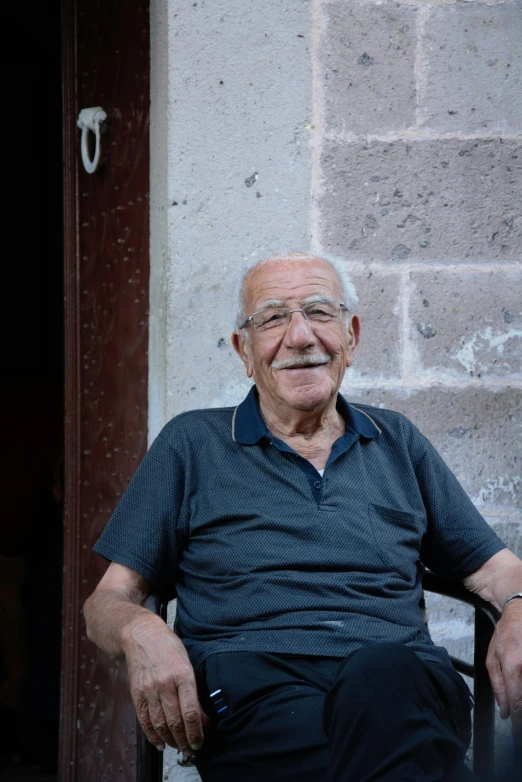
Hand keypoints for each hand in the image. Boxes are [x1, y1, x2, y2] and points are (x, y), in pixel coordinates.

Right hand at [122, 612, 207, 753]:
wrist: (140, 635)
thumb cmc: (168, 647)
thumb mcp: (187, 664)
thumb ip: (194, 693)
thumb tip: (203, 718)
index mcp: (182, 675)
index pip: (190, 713)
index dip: (196, 733)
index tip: (200, 742)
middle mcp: (165, 684)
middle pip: (175, 722)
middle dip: (184, 741)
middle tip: (191, 749)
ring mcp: (149, 690)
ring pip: (160, 724)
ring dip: (170, 741)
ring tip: (178, 747)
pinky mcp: (137, 694)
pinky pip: (145, 720)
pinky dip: (152, 735)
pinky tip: (160, 742)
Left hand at [486, 599, 521, 747]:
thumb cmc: (507, 633)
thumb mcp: (492, 657)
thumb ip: (498, 687)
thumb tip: (505, 712)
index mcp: (513, 666)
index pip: (518, 705)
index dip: (519, 726)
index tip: (517, 738)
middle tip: (517, 730)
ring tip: (517, 699)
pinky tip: (520, 687)